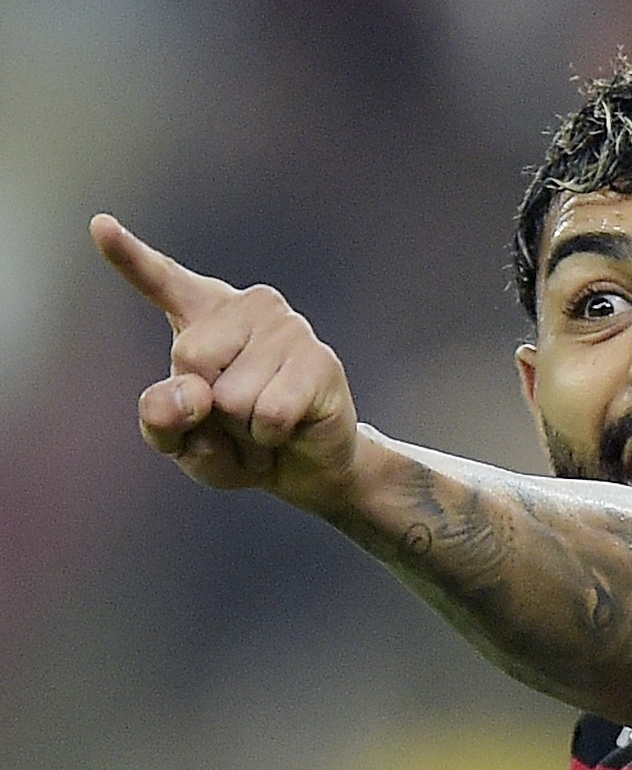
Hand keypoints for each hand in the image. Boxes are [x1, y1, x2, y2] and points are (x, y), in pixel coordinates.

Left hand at [91, 213, 360, 511]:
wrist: (306, 470)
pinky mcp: (319, 360)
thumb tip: (195, 395)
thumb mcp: (182, 442)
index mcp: (204, 316)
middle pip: (190, 358)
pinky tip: (288, 429)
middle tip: (238, 419)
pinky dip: (269, 437)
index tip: (101, 226)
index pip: (162, 281)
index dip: (129, 257)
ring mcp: (288, 328)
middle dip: (208, 410)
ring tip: (264, 426)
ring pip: (232, 396)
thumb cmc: (239, 445)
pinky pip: (269, 413)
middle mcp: (248, 307)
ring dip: (243, 430)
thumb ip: (161, 419)